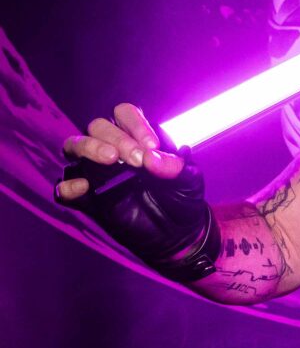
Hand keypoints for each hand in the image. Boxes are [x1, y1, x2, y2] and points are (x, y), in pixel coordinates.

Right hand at [56, 101, 184, 203]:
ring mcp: (95, 172)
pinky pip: (63, 187)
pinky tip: (84, 186)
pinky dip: (68, 185)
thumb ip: (176, 167)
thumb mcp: (189, 181)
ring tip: (111, 160)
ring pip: (74, 146)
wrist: (177, 233)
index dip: (136, 125)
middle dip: (118, 138)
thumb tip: (151, 158)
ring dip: (89, 147)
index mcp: (134, 137)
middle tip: (136, 160)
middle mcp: (110, 148)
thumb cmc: (181, 198)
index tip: (153, 147)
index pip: (124, 114)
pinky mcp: (87, 198)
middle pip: (98, 126)